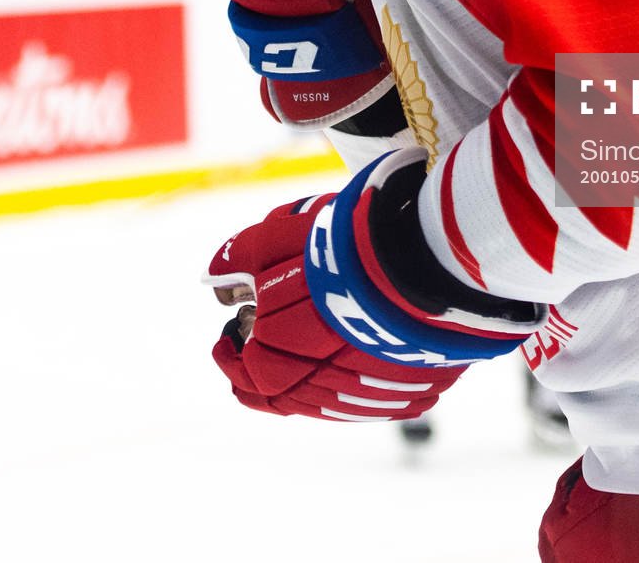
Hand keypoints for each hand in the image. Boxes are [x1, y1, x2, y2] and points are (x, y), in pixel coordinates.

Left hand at [202, 149, 541, 421]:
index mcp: (277, 367)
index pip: (242, 377)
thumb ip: (237, 261)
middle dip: (271, 364)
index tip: (231, 331)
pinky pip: (378, 393)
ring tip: (317, 334)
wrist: (423, 257)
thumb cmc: (340, 249)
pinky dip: (362, 374)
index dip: (231, 353)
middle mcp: (321, 395)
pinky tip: (363, 345)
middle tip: (271, 335)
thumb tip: (215, 282)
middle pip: (284, 395)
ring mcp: (371, 398)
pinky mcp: (413, 391)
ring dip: (316, 373)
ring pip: (332, 399)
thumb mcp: (273, 239)